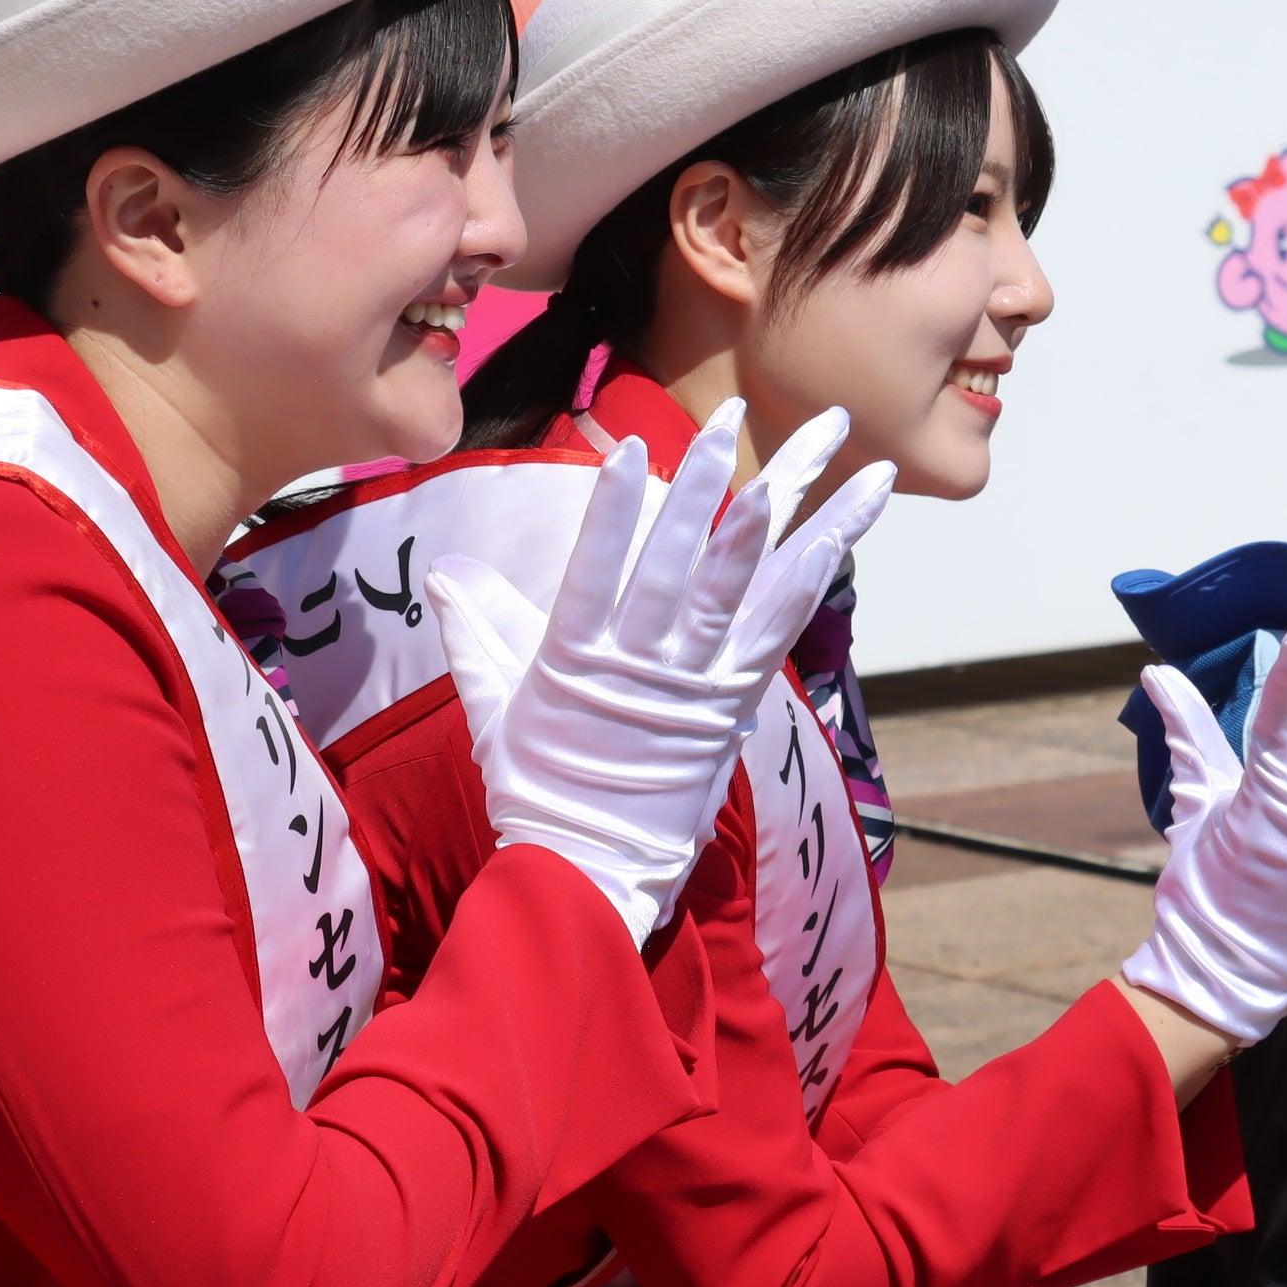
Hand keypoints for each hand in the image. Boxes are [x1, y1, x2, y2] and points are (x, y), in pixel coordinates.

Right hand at [432, 401, 892, 942]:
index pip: (596, 572)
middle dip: (707, 484)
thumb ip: (473, 632)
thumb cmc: (537, 788)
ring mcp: (697, 683)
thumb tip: (446, 569)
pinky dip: (809, 580)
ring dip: (782, 512)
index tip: (633, 450)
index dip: (617, 513)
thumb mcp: (491, 709)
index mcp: (577, 663)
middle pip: (681, 562)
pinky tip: (840, 538)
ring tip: (818, 456)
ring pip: (744, 584)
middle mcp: (644, 665)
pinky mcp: (737, 701)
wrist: (592, 870)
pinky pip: (779, 631)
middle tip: (732, 417)